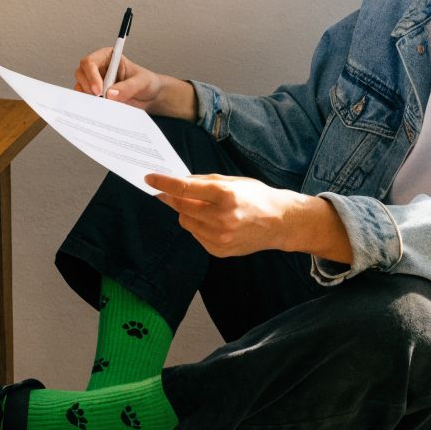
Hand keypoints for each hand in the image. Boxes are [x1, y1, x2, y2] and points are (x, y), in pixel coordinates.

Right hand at [74, 47, 163, 104]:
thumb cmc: (147, 83)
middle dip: (87, 86)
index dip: (92, 76)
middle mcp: (98, 68)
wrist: (150, 97)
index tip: (99, 90)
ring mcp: (94, 82)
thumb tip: (110, 93)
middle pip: (81, 73)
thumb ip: (128, 87)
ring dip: (87, 96)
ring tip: (102, 103)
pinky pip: (84, 99)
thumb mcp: (141, 83)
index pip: (91, 62)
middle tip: (100, 98)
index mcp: (108, 57)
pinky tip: (99, 107)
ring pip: (80, 86)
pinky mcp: (95, 95)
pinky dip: (88, 104)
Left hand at [145, 173, 352, 262]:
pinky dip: (197, 226)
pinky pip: (195, 235)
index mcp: (226, 196)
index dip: (164, 183)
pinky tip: (213, 222)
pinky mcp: (219, 250)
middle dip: (173, 198)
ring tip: (205, 208)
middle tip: (170, 192)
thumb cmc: (256, 197)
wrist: (281, 223)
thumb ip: (202, 182)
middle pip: (182, 207)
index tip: (149, 179)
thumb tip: (176, 183)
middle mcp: (222, 218)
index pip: (185, 189)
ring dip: (187, 213)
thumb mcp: (232, 181)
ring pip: (185, 222)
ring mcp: (221, 237)